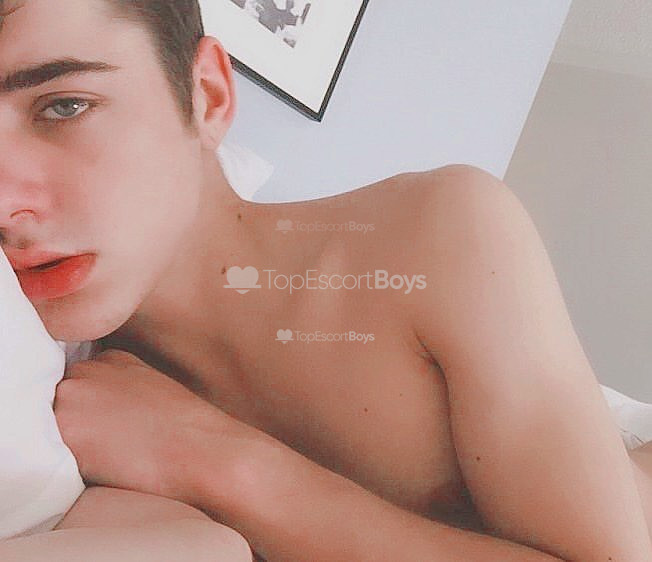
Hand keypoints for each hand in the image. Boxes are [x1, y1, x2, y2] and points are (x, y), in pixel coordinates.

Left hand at [54, 349, 233, 503]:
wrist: (204, 449)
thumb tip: (98, 410)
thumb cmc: (188, 428)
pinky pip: (46, 451)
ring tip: (107, 455)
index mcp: (110, 358)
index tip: (105, 426)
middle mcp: (85, 370)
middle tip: (106, 443)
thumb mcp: (154, 389)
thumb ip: (119, 386)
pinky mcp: (64, 430)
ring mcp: (71, 397)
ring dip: (66, 442)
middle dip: (73, 422)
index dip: (88, 410)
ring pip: (47, 426)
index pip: (76, 382)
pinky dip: (66, 463)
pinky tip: (101, 466)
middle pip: (58, 401)